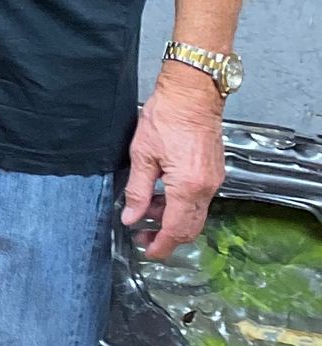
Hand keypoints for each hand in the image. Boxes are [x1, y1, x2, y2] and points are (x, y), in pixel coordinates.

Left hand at [120, 64, 225, 259]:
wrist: (192, 94)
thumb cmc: (167, 116)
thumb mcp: (142, 155)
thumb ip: (137, 190)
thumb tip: (131, 216)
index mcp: (187, 186)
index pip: (176, 229)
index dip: (162, 245)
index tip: (149, 251)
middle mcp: (206, 187)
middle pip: (190, 227)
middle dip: (167, 237)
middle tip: (143, 235)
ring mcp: (213, 180)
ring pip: (195, 214)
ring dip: (173, 220)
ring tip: (146, 212)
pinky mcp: (214, 171)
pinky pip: (199, 199)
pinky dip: (181, 205)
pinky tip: (162, 197)